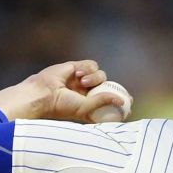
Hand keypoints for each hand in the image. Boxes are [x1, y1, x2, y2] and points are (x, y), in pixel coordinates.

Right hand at [0, 60, 123, 122]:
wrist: (42, 95)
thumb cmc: (60, 106)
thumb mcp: (84, 108)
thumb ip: (102, 102)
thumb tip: (122, 101)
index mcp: (89, 103)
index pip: (109, 98)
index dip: (120, 97)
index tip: (130, 101)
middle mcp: (87, 91)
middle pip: (107, 84)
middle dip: (113, 86)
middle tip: (120, 92)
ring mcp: (81, 79)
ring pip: (100, 74)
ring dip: (95, 77)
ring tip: (82, 83)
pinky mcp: (75, 67)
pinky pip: (91, 64)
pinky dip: (88, 69)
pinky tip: (79, 75)